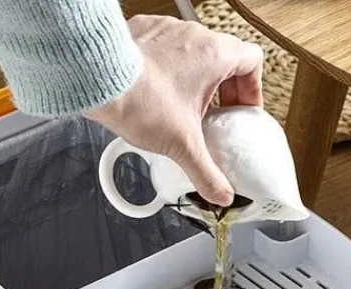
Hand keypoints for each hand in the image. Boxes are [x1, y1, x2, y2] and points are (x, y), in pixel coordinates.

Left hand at [85, 15, 263, 206]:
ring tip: (185, 109)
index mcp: (215, 55)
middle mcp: (194, 36)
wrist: (98, 79)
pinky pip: (165, 49)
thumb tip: (222, 196)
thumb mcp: (183, 146)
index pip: (252, 62)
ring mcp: (167, 31)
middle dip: (223, 89)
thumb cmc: (141, 100)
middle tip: (215, 116)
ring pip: (194, 53)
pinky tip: (158, 95)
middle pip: (224, 58)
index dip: (252, 90)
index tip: (241, 111)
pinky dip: (167, 70)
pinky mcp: (143, 32)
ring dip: (195, 80)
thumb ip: (207, 174)